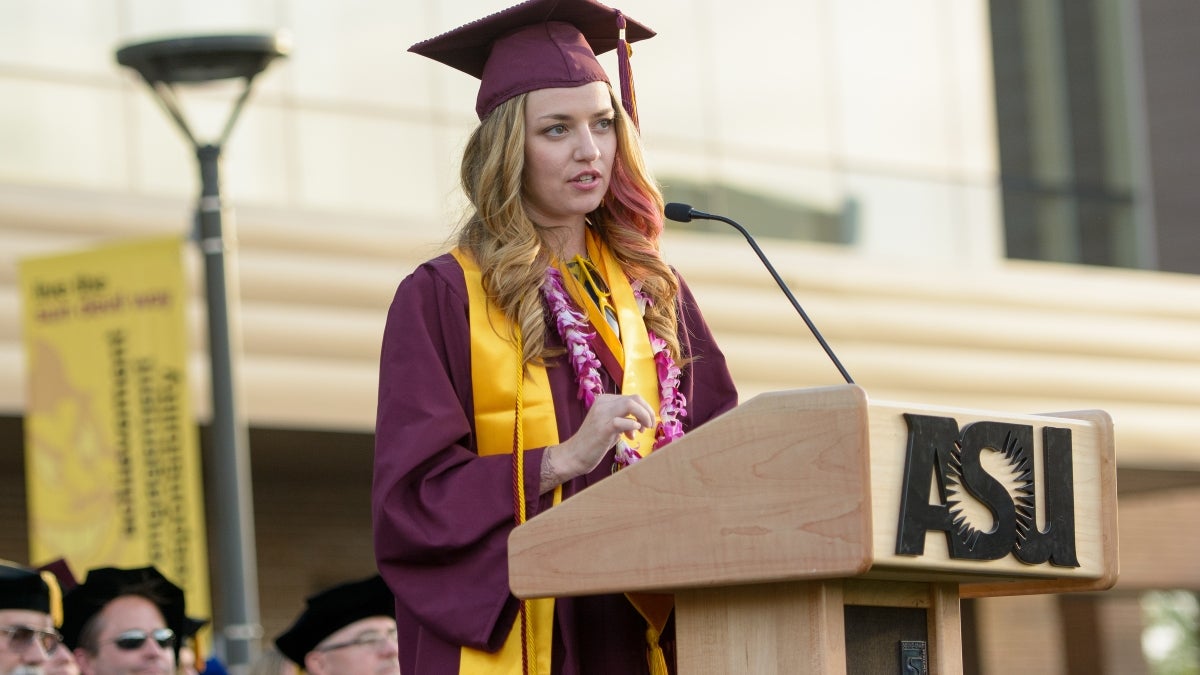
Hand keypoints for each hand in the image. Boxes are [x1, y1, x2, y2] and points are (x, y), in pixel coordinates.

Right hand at [539, 394, 654, 492]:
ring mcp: (602, 414)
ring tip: (644, 430)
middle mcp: (603, 403)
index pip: (632, 398)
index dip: (645, 409)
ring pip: (631, 405)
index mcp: (605, 400)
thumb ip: (624, 420)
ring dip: (644, 417)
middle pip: (634, 398)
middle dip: (648, 412)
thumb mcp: (610, 427)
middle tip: (650, 426)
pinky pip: (623, 421)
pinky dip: (633, 426)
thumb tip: (641, 423)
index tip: (647, 423)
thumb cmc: (594, 442)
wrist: (574, 455)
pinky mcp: (602, 428)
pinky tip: (632, 435)